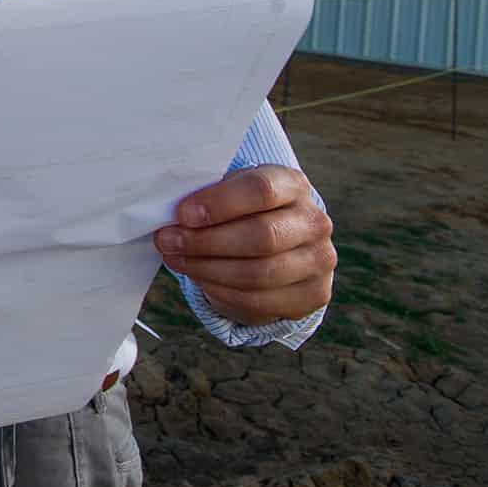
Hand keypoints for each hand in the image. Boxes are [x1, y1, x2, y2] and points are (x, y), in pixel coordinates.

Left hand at [155, 165, 334, 324]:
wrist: (279, 241)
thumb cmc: (241, 209)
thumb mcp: (229, 191)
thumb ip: (208, 197)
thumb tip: (172, 216)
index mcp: (293, 185)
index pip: (261, 190)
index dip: (220, 203)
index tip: (182, 214)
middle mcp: (315, 222)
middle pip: (261, 237)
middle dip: (206, 242)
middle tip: (167, 241)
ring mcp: (319, 261)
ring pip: (259, 273)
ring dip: (207, 269)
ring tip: (176, 260)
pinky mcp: (314, 294)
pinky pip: (261, 301)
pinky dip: (222, 292)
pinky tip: (199, 279)